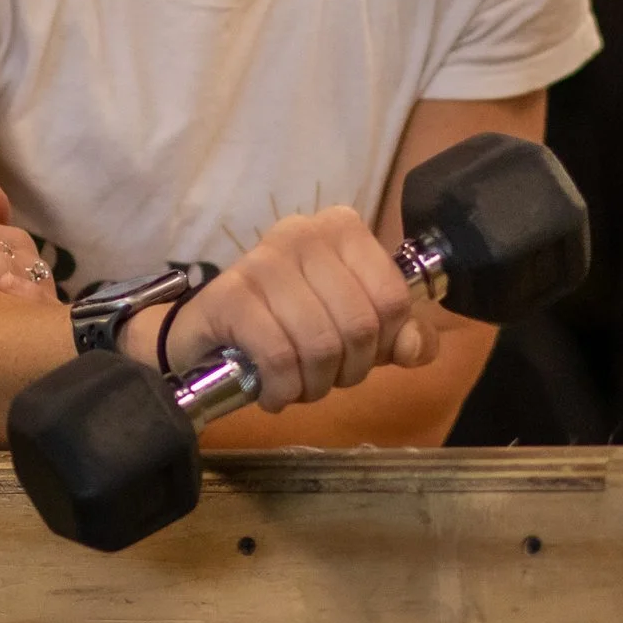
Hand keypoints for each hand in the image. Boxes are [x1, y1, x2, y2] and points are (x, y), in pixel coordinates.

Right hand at [158, 205, 436, 410]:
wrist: (206, 335)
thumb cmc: (286, 325)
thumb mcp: (352, 330)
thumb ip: (397, 335)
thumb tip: (416, 346)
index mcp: (341, 229)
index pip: (393, 297)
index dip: (383, 343)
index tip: (360, 356)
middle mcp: (302, 232)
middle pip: (358, 324)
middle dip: (348, 371)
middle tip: (324, 379)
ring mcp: (262, 261)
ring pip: (320, 343)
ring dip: (313, 385)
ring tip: (297, 387)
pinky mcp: (229, 295)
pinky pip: (278, 355)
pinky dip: (281, 389)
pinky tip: (272, 393)